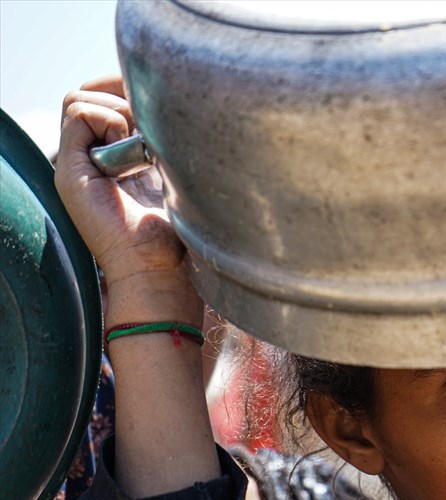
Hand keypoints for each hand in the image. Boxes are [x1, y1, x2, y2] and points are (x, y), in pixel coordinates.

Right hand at [55, 76, 199, 324]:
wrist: (162, 272)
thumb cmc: (183, 236)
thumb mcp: (182, 178)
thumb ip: (172, 145)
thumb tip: (183, 107)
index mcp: (117, 160)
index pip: (107, 99)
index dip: (129, 88)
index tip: (163, 104)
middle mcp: (92, 159)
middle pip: (89, 93)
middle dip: (122, 91)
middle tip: (154, 127)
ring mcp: (77, 165)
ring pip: (78, 99)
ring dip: (117, 108)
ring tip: (144, 146)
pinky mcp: (69, 172)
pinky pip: (77, 113)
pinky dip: (108, 119)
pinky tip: (133, 152)